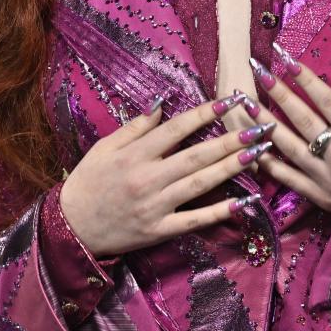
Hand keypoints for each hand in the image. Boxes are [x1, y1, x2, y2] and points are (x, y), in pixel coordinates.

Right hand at [59, 92, 276, 257]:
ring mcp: (155, 206)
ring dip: (232, 168)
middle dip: (231, 140)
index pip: (177, 129)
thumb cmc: (88, 182)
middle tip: (259, 127)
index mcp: (134, 155)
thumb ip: (136, 127)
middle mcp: (148, 178)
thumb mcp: (104, 147)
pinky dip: (220, 212)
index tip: (230, 100)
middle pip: (196, 156)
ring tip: (258, 153)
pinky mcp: (159, 231)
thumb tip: (164, 104)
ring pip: (200, 184)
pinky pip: (194, 220)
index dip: (205, 114)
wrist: (71, 227)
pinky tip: (244, 202)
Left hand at [246, 45, 330, 235]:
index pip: (327, 102)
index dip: (306, 79)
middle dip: (279, 94)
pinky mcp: (319, 197)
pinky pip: (289, 179)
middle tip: (259, 72)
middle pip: (303, 120)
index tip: (287, 60)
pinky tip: (253, 146)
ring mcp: (326, 180)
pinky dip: (269, 163)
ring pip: (289, 147)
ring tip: (247, 104)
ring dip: (266, 123)